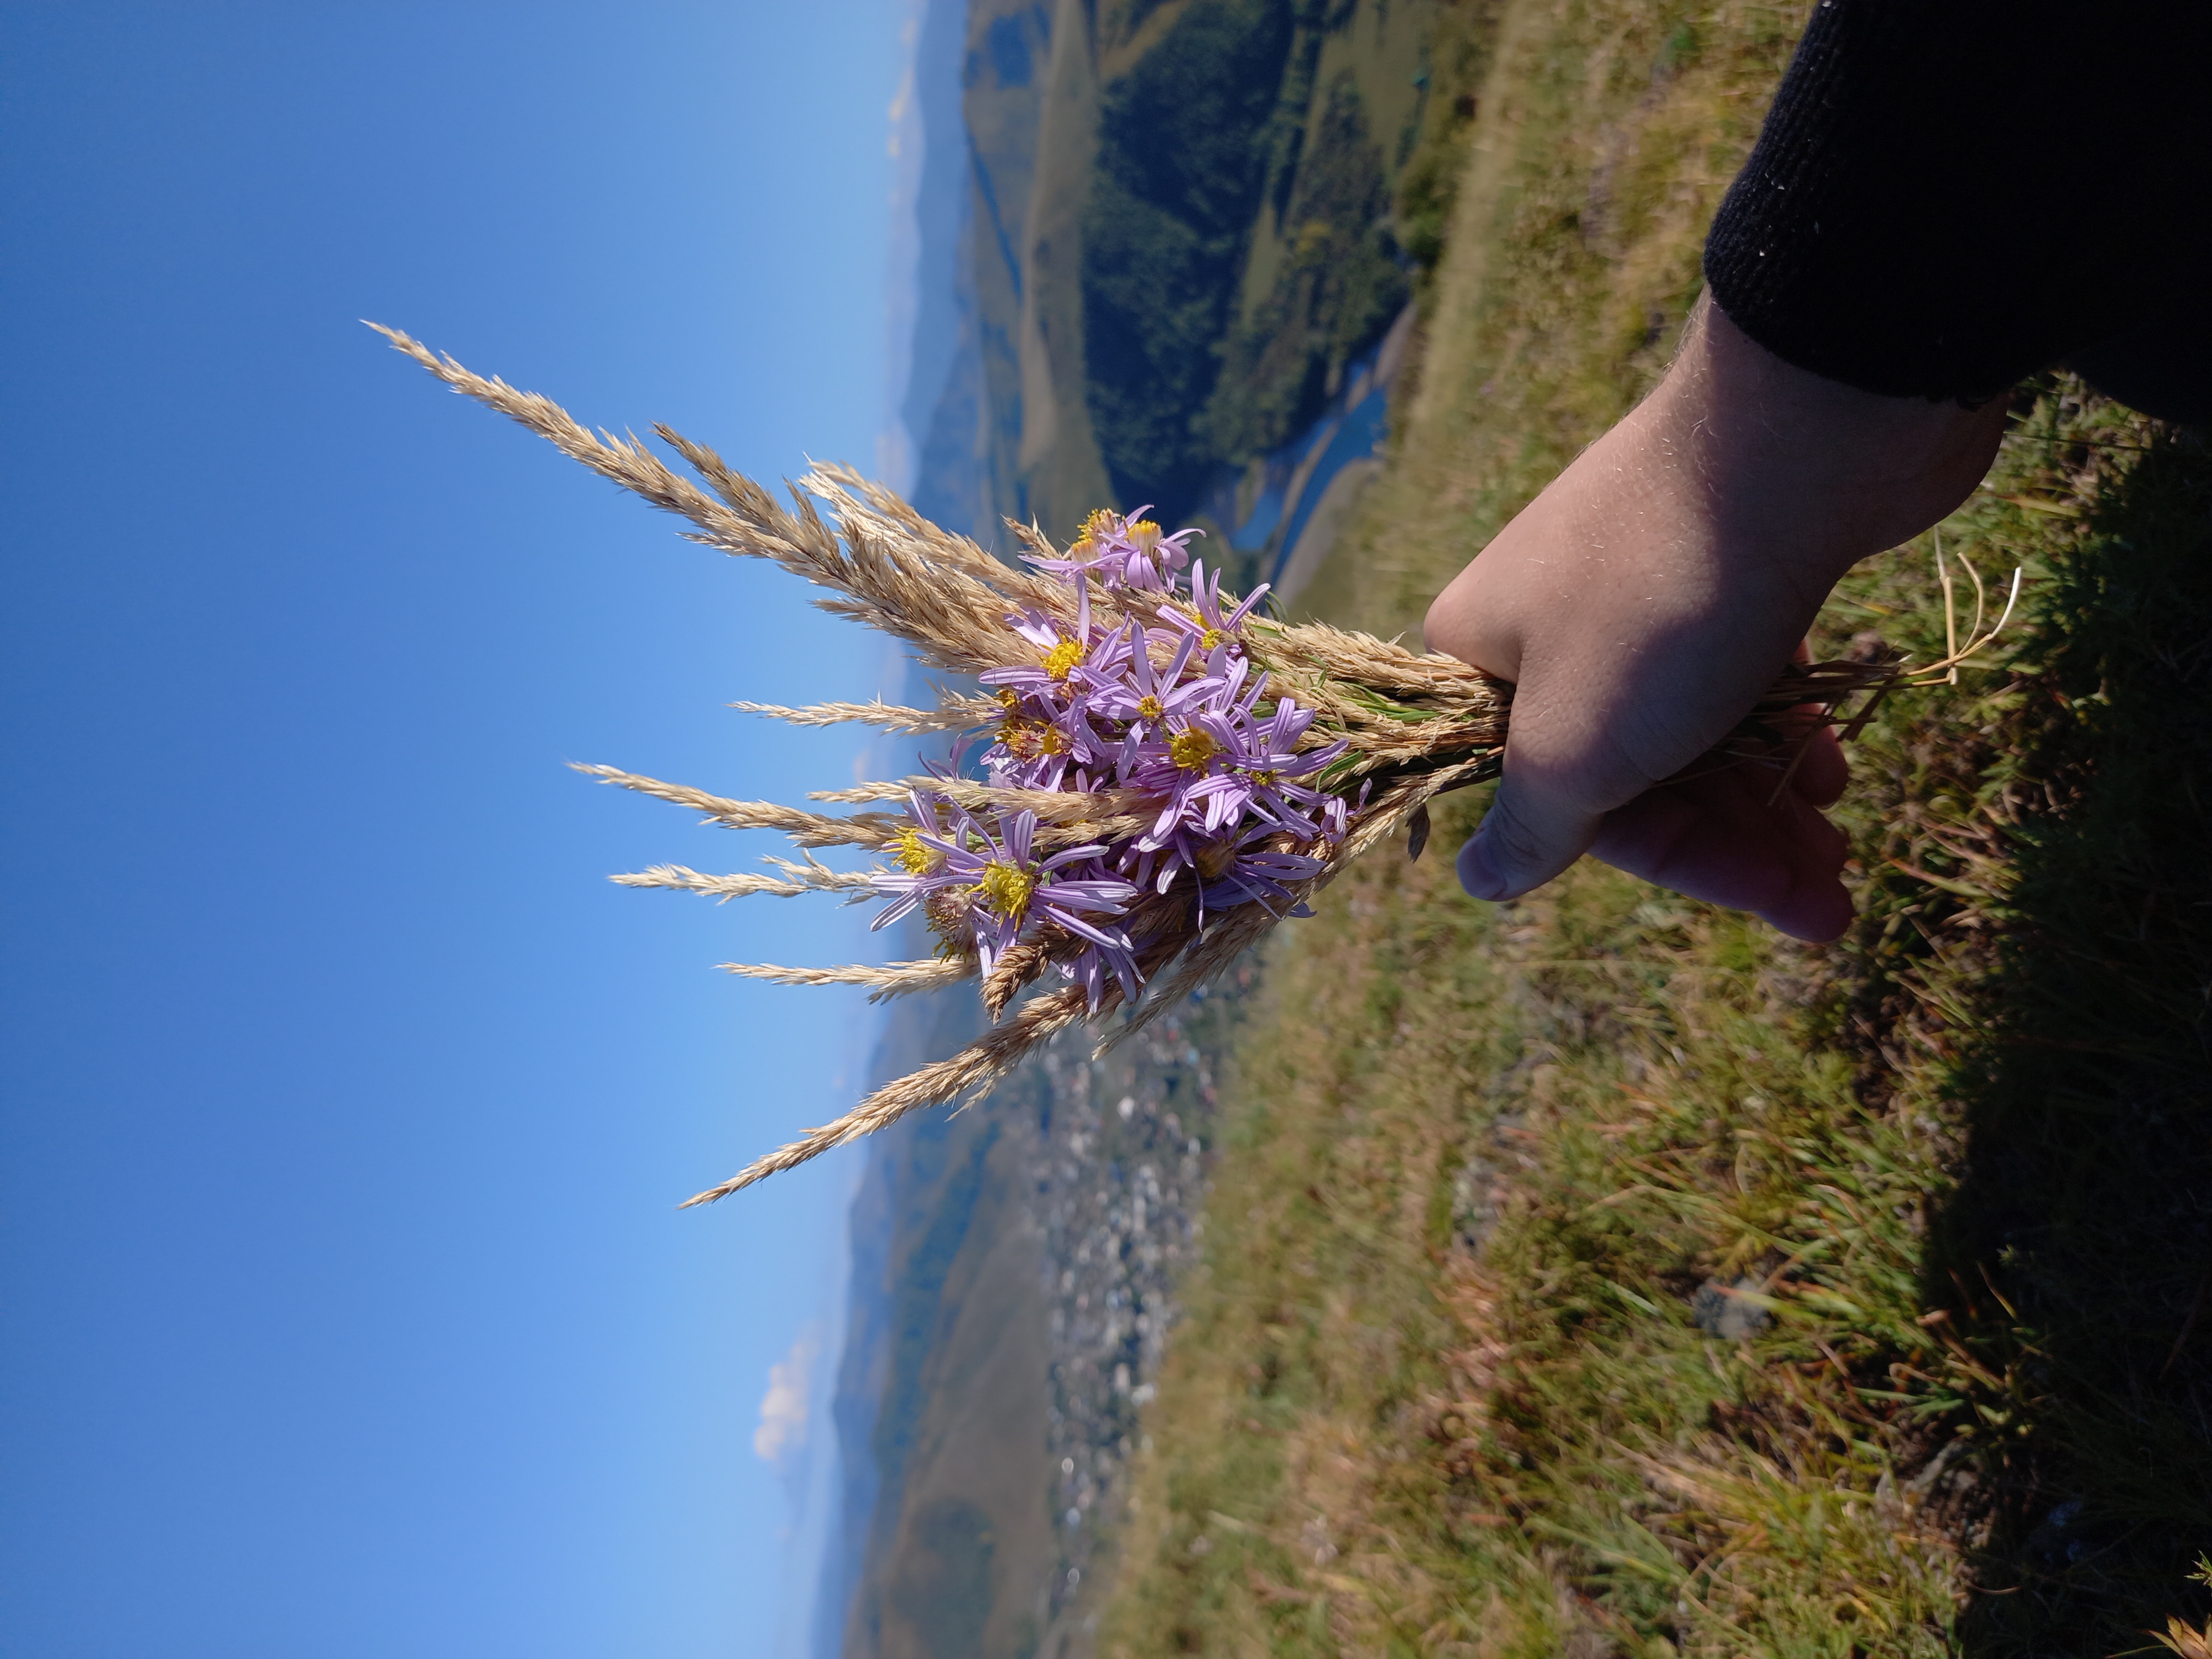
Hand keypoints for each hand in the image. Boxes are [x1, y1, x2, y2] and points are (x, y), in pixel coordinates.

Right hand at [1422, 298, 2008, 940]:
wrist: (1798, 432)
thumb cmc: (1661, 605)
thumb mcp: (1577, 742)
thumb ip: (1530, 821)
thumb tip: (1472, 880)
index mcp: (1482, 659)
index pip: (1556, 798)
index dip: (1668, 859)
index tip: (1767, 898)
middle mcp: (1547, 624)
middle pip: (1631, 772)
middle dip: (1735, 845)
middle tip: (1831, 902)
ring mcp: (1636, 589)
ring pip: (1690, 729)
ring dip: (1765, 805)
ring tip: (1840, 855)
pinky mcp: (1717, 564)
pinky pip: (1735, 675)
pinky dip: (1780, 733)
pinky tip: (1832, 771)